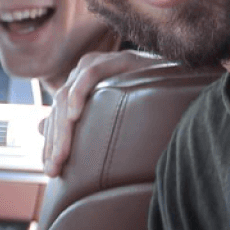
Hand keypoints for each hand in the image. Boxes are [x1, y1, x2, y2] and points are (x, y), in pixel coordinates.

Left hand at [43, 50, 169, 176]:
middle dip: (54, 141)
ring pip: (70, 93)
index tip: (50, 170)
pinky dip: (81, 93)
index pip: (57, 115)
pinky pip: (92, 73)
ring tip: (62, 153)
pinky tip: (77, 116)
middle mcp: (89, 72)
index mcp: (83, 86)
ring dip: (63, 127)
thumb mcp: (111, 117)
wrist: (190, 83)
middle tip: (53, 169)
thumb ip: (77, 121)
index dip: (51, 143)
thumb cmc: (153, 104)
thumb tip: (38, 128)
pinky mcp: (121, 58)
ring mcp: (104, 63)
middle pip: (60, 107)